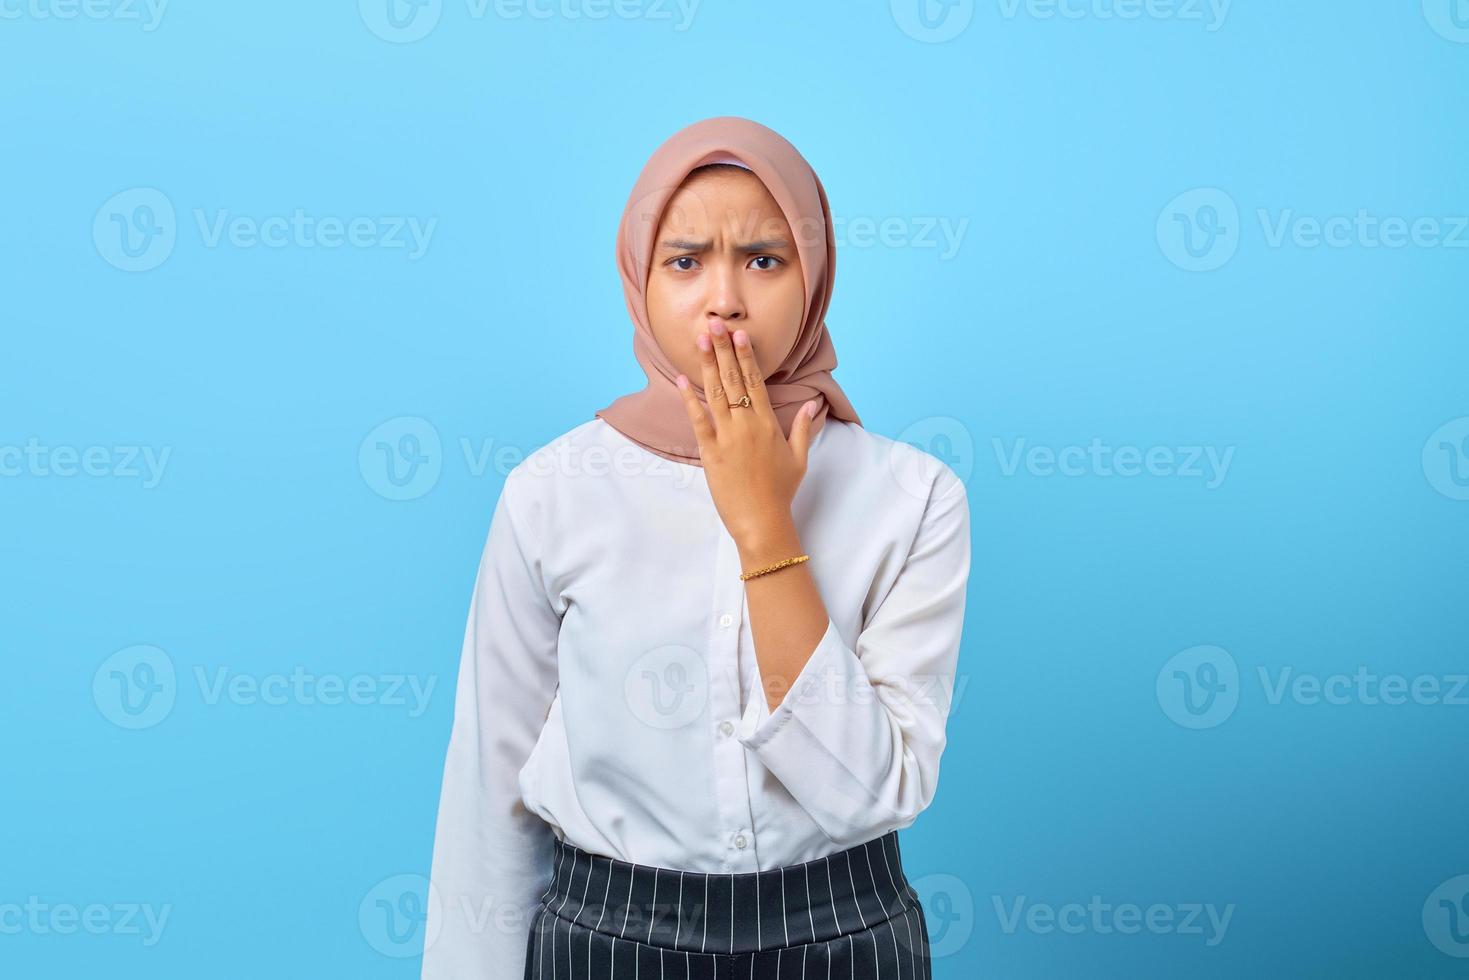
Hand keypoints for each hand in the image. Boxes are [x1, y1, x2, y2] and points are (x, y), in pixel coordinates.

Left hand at [674, 318, 817, 549]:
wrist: (762, 521)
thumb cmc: (781, 491)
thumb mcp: (798, 458)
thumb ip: (802, 428)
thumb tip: (813, 405)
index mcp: (767, 423)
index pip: (755, 381)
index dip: (746, 356)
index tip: (739, 335)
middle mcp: (747, 425)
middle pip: (733, 379)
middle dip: (722, 350)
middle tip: (714, 324)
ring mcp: (727, 437)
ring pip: (715, 393)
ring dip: (706, 365)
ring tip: (700, 341)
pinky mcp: (710, 452)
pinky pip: (698, 420)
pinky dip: (689, 399)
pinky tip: (681, 379)